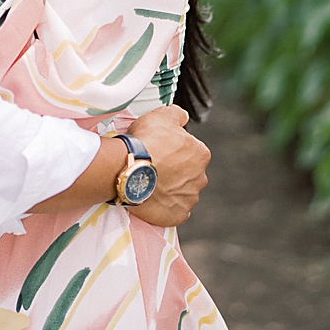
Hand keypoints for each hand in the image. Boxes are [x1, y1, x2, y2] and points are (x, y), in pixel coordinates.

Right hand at [125, 105, 209, 227]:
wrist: (128, 170)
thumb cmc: (146, 141)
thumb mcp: (162, 115)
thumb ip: (178, 114)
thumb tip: (184, 117)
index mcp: (201, 154)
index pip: (190, 150)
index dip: (173, 149)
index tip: (159, 150)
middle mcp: (201, 178)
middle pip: (188, 173)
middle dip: (175, 171)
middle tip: (154, 167)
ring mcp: (189, 198)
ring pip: (182, 193)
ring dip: (170, 189)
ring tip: (150, 183)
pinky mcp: (177, 215)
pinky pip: (175, 211)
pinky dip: (166, 207)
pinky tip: (153, 199)